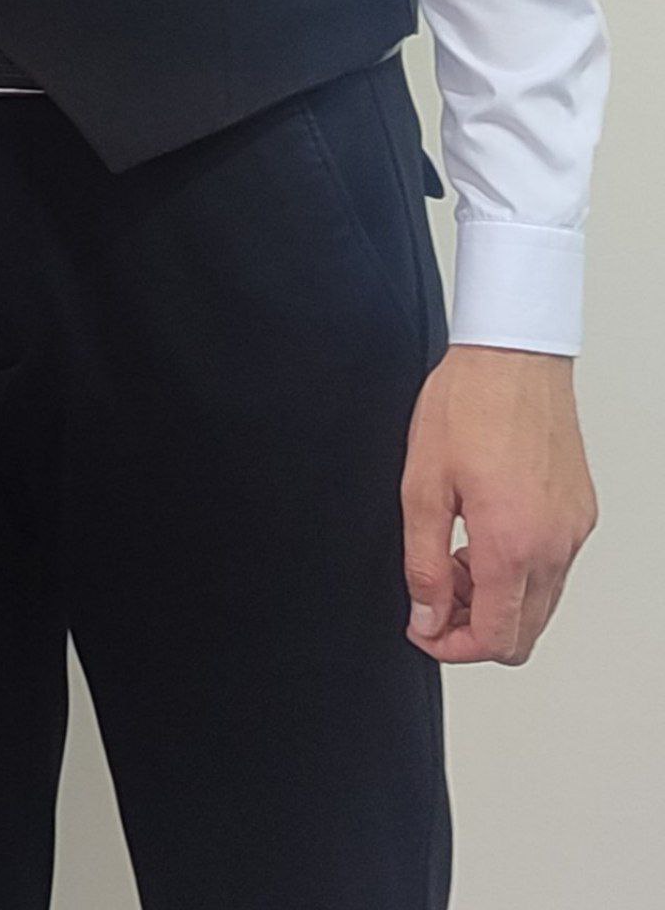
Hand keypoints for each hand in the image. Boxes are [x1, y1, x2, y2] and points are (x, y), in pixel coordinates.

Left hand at [401, 344, 598, 662]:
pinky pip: (553, 567)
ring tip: (451, 554)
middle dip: (472, 628)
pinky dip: (518, 571)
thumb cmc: (467, 406)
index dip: (451, 647)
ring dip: (494, 599)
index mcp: (512, 544)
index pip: (496, 639)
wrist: (513, 355)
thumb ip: (422, 562)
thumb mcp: (422, 485)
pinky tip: (482, 533)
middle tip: (432, 594)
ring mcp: (573, 530)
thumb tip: (426, 616)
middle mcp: (554, 546)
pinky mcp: (581, 512)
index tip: (422, 628)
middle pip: (523, 633)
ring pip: (540, 604)